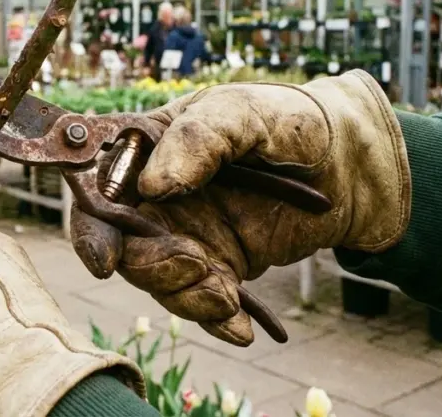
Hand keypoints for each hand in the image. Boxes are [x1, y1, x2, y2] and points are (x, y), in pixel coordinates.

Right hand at [71, 70, 410, 345]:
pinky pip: (199, 300)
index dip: (91, 228)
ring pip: (158, 279)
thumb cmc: (288, 121)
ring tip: (228, 294)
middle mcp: (155, 195)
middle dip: (151, 267)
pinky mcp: (216, 265)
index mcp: (145, 150)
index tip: (105, 261)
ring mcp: (184, 233)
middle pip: (122, 245)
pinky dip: (215, 319)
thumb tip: (152, 183)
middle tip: (195, 267)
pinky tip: (242, 328)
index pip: (98, 189)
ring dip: (186, 294)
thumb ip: (198, 139)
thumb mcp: (243, 112)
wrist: (350, 165)